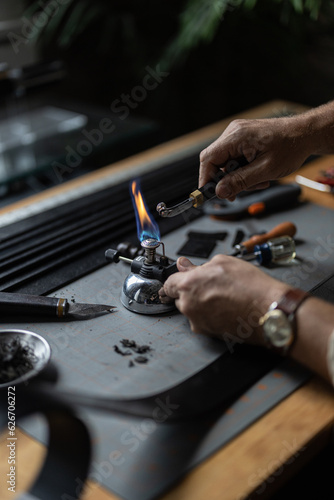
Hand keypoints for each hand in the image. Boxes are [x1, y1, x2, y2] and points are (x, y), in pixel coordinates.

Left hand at [160, 255, 289, 343]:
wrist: (268, 310)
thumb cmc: (250, 286)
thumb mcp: (223, 263)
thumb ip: (198, 265)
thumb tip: (184, 265)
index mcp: (188, 285)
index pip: (168, 284)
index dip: (175, 280)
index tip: (178, 280)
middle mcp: (189, 306)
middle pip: (180, 298)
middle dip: (191, 292)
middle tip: (210, 286)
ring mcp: (198, 321)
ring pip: (192, 310)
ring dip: (200, 304)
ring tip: (223, 297)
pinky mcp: (208, 333)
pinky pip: (203, 321)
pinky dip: (210, 315)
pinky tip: (226, 308)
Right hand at [199, 116, 311, 200]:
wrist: (306, 134)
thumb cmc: (290, 148)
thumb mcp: (265, 170)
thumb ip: (240, 181)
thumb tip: (220, 191)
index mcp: (236, 137)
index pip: (208, 159)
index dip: (206, 178)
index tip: (209, 194)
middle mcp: (234, 132)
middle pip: (216, 162)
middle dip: (227, 180)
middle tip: (238, 193)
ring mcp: (238, 134)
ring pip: (226, 162)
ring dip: (238, 177)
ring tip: (258, 181)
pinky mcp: (243, 138)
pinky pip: (235, 158)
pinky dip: (243, 170)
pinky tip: (258, 174)